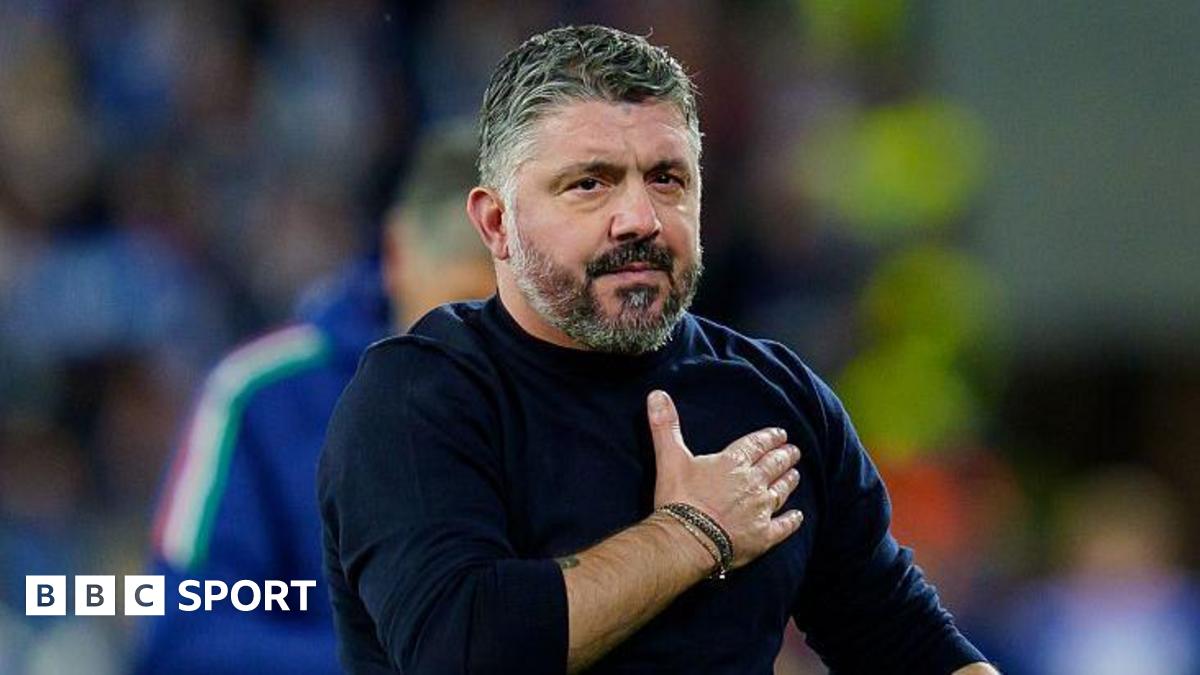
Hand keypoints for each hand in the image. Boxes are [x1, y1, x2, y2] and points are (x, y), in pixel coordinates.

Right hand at [647, 390, 803, 568]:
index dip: (770, 438)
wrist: (687, 540)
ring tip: (796, 475)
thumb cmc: (679, 499)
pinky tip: (797, 516)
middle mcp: (753, 483)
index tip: (781, 434)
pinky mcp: (763, 536)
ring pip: (781, 491)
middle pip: (774, 466)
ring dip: (789, 482)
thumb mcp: (669, 457)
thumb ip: (665, 426)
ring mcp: (761, 510)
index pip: (757, 444)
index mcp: (733, 462)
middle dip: (785, 456)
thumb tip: (657, 394)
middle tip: (794, 451)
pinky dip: (792, 520)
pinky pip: (783, 526)